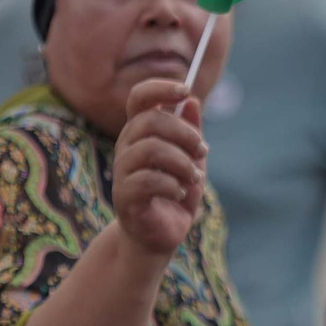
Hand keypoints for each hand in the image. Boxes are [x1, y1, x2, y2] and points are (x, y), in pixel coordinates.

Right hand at [113, 79, 207, 257]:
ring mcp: (122, 172)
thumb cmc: (174, 194)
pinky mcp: (124, 196)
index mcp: (141, 133)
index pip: (139, 98)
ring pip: (150, 149)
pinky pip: (148, 180)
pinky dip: (173, 186)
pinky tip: (181, 194)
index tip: (185, 90)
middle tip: (203, 151)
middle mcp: (127, 147)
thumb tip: (192, 101)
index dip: (159, 88)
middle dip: (184, 133)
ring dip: (182, 163)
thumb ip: (191, 133)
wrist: (159, 237)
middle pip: (149, 121)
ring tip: (195, 178)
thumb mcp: (191, 161)